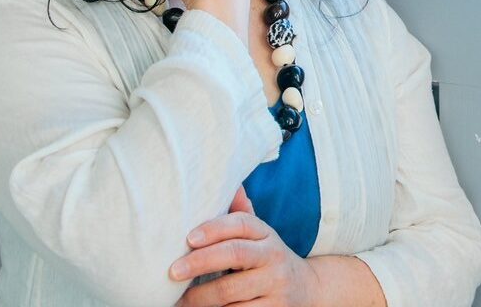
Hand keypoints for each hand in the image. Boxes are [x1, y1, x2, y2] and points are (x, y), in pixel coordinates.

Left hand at [171, 193, 319, 306]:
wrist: (307, 289)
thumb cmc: (268, 259)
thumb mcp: (260, 237)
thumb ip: (242, 215)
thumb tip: (232, 185)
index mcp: (266, 234)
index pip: (242, 223)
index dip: (214, 228)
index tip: (189, 238)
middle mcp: (274, 256)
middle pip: (235, 254)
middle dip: (201, 262)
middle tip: (173, 271)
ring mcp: (275, 285)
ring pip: (232, 291)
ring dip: (201, 297)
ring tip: (181, 299)